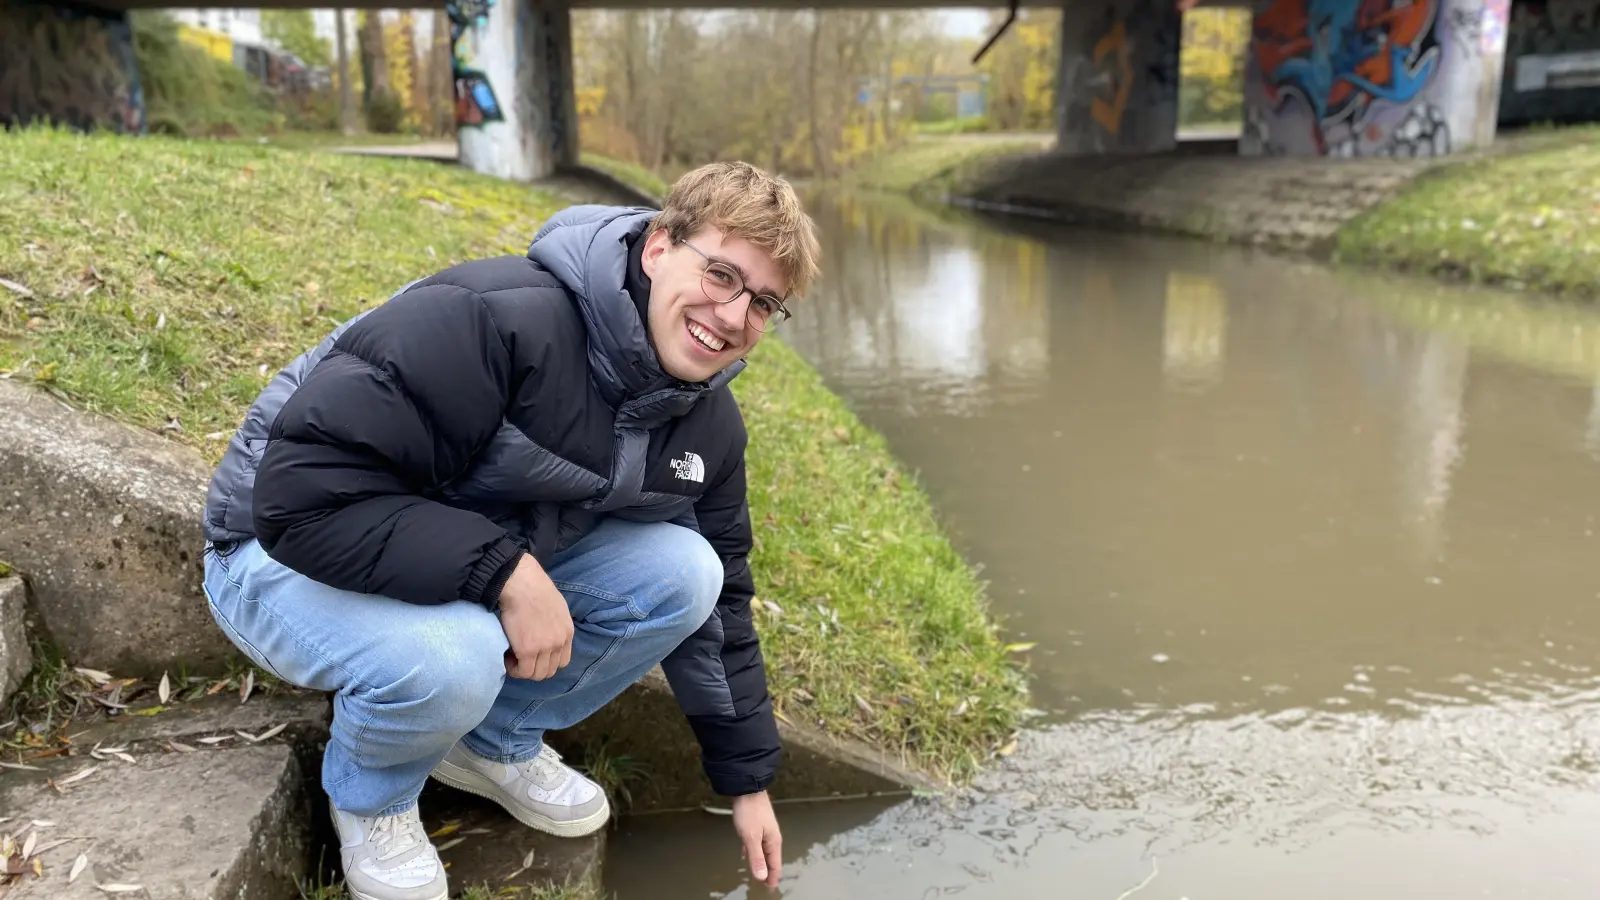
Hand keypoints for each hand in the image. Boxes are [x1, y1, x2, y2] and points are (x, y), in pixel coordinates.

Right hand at [497, 554, 573, 680]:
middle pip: (550, 671)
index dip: (546, 661)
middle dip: (534, 668)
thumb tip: (545, 631)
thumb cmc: (534, 588)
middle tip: (520, 657)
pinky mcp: (528, 650)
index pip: (562, 661)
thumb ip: (555, 623)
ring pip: (536, 674)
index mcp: (567, 632)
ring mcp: (545, 648)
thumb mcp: (556, 606)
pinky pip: (522, 672)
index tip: (533, 655)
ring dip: (523, 670)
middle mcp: (559, 642)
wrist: (521, 583)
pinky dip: (514, 669)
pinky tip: (507, 657)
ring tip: (512, 657)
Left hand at [732, 791, 781, 888]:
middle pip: (771, 859)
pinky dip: (753, 851)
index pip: (775, 865)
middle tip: (765, 884)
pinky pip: (757, 843)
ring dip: (761, 862)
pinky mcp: (758, 825)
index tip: (769, 889)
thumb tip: (762, 877)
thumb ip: (756, 857)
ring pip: (764, 851)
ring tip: (758, 872)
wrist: (747, 788)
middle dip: (768, 872)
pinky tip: (746, 852)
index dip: (772, 878)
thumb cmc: (750, 812)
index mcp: (773, 842)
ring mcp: (765, 830)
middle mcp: (772, 837)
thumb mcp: (751, 837)